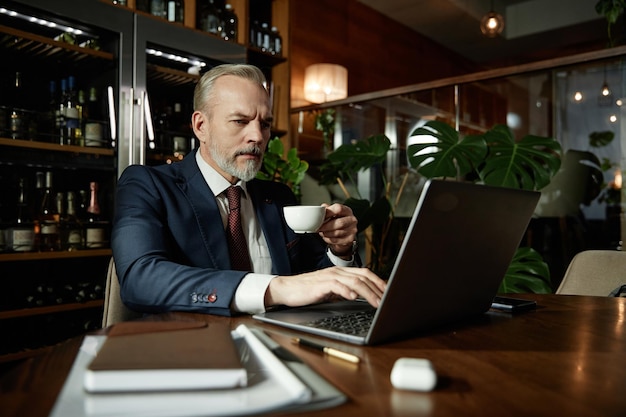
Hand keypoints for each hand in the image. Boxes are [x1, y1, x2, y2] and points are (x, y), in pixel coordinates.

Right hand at [265, 266, 386, 308]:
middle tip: (388, 299)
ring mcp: (329, 277)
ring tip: (376, 302)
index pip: (364, 273)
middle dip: (378, 288)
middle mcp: (336, 272)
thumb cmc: (307, 290)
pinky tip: (353, 297)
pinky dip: (346, 291)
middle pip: (363, 277)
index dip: (378, 281)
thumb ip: (344, 290)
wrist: (286, 289)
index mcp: (340, 272)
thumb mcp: (330, 290)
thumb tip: (360, 296)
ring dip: (368, 293)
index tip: (389, 292)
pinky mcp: (320, 285)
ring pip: (354, 281)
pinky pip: (336, 286)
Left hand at [317, 203, 357, 257]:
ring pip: (337, 233)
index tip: (320, 217)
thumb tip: (320, 209)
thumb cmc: (336, 221)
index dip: (328, 213)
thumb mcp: (332, 213)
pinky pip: (337, 240)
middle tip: (318, 228)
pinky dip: (329, 239)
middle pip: (340, 223)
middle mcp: (352, 219)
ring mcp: (352, 230)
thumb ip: (327, 210)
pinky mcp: (350, 239)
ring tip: (321, 232)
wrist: (343, 233)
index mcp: (347, 210)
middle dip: (326, 226)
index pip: (339, 208)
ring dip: (327, 233)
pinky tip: (326, 237)